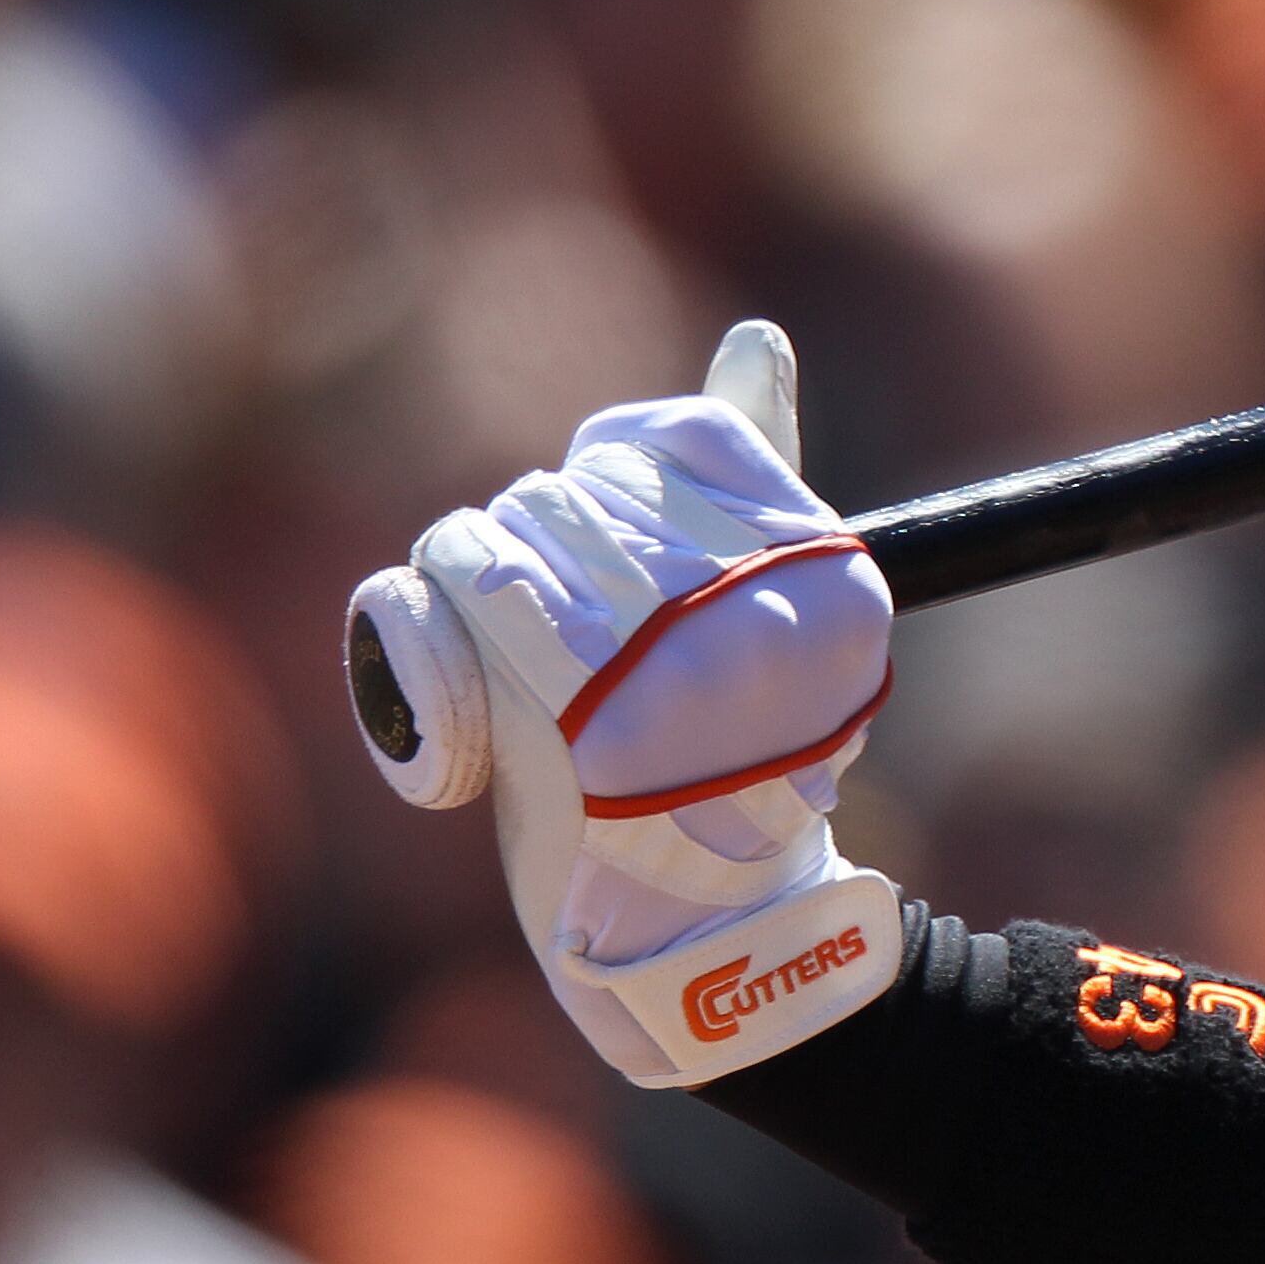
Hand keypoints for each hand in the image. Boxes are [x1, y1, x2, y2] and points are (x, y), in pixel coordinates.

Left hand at [347, 321, 901, 1083]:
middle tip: (540, 630)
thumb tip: (756, 336)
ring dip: (475, 571)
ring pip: (516, 523)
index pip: (676, 438)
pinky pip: (477, 585)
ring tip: (500, 643)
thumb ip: (757, 474)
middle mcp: (771, 603)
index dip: (610, 484)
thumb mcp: (747, 613)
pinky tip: (458, 641)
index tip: (598, 556)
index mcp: (825, 570)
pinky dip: (439, 600)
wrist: (694, 927)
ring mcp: (685, 659)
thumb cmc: (713, 758)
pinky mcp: (591, 716)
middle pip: (581, 488)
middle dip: (535, 542)